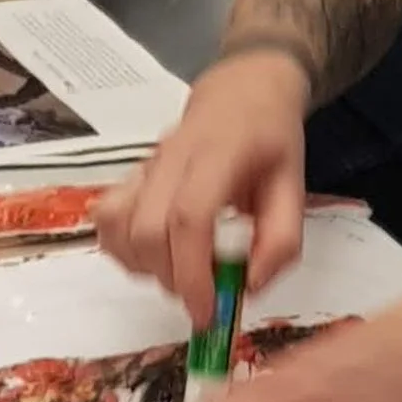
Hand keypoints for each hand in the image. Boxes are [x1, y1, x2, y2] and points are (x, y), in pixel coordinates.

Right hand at [94, 51, 312, 326]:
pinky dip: (120, 248)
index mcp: (219, 154)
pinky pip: (105, 217)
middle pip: (147, 228)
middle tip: (200, 294)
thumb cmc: (271, 140)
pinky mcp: (129, 175)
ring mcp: (144, 164)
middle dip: (170, 277)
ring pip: (117, 224)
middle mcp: (172, 157)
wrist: (242, 90)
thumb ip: (282, 239)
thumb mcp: (296, 186)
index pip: (189, 217)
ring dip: (143, 266)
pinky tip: (150, 256)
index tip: (206, 311)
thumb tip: (248, 287)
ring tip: (178, 272)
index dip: (191, 272)